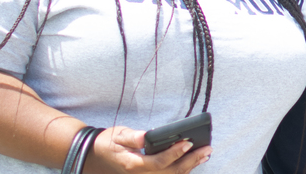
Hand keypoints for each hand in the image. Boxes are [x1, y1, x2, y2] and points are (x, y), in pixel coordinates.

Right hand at [87, 126, 210, 173]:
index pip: (158, 162)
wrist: (98, 155)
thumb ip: (132, 136)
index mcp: (133, 164)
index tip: (187, 143)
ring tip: (205, 154)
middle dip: (190, 161)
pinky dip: (183, 169)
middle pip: (170, 172)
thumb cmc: (109, 142)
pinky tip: (194, 161)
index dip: (174, 153)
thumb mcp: (117, 135)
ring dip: (190, 166)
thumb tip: (145, 137)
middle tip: (207, 149)